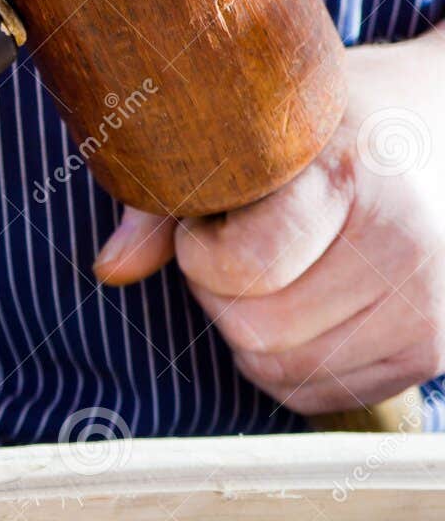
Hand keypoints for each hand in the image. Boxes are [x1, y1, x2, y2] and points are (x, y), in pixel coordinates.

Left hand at [94, 28, 444, 414]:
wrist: (439, 126)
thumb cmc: (326, 129)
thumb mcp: (247, 137)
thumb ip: (164, 204)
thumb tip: (109, 269)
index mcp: (350, 177)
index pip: (243, 268)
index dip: (202, 253)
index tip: (212, 222)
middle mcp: (405, 245)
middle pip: (256, 331)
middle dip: (223, 296)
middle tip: (241, 249)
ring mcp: (430, 304)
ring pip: (281, 371)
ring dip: (253, 332)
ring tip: (277, 272)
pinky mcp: (432, 349)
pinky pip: (317, 394)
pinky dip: (287, 363)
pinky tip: (303, 306)